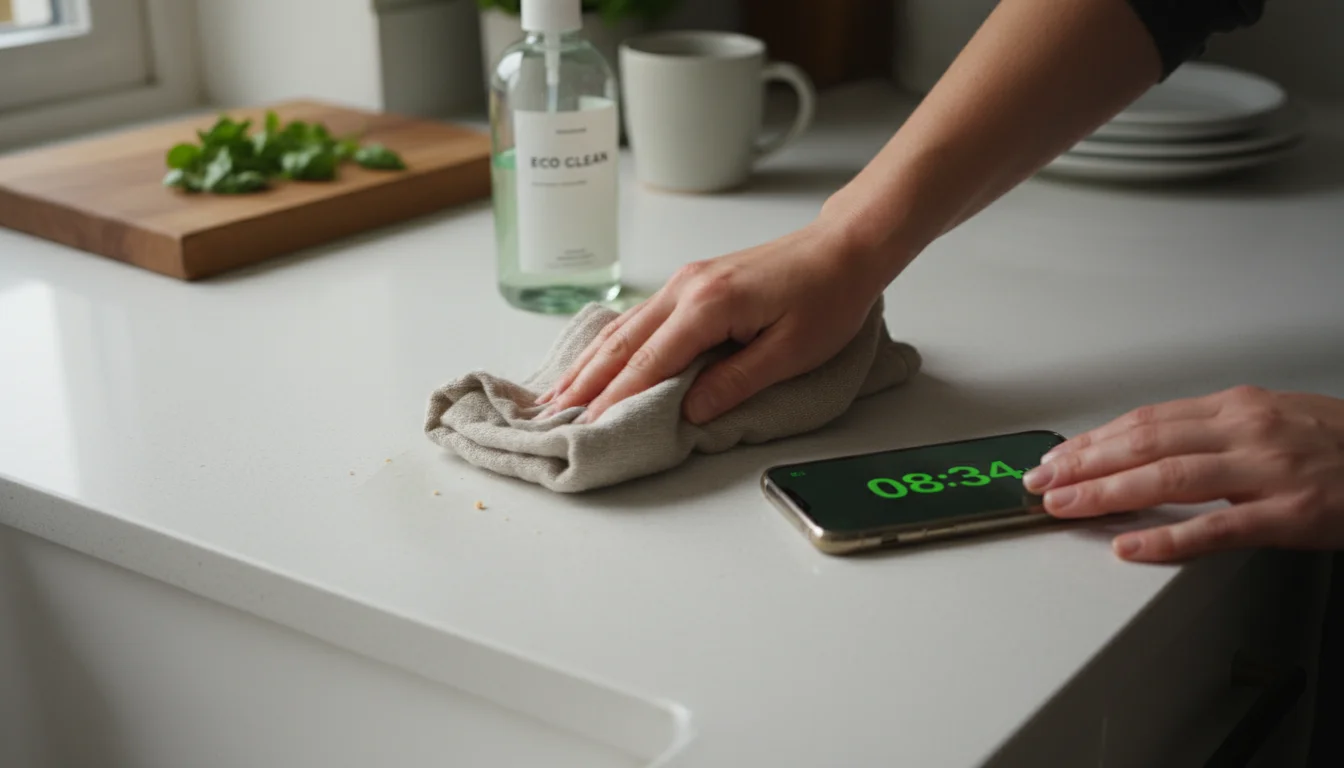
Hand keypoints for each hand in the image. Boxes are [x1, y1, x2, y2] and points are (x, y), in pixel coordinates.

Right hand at [536, 217, 902, 424]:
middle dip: (585, 382)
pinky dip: (613, 343)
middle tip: (552, 414)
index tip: (588, 426)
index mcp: (709, 306)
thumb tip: (689, 410)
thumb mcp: (791, 351)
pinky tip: (598, 358)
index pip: (649, 362)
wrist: (844, 248)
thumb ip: (736, 381)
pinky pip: (640, 318)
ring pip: (625, 328)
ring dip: (590, 362)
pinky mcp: (693, 284)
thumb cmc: (828, 296)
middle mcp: (686, 289)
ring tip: (559, 392)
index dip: (615, 398)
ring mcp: (686, 283)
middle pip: (623, 343)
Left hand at [1023, 386, 1343, 562]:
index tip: (1056, 456)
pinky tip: (1130, 547)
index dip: (1094, 440)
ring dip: (1106, 493)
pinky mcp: (1291, 513)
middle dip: (1084, 463)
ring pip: (1167, 478)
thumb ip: (1215, 431)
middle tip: (1040, 482)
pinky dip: (1167, 539)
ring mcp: (1268, 472)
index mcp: (1238, 407)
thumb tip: (1150, 445)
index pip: (1146, 420)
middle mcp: (1246, 431)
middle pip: (1145, 442)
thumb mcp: (1275, 420)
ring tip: (1064, 506)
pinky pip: (1217, 528)